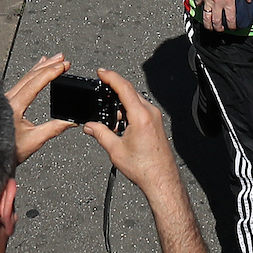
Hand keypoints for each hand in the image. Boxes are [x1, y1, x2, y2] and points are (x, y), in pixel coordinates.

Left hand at [4, 52, 76, 162]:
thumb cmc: (9, 151)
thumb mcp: (34, 141)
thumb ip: (54, 129)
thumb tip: (71, 121)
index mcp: (14, 108)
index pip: (34, 84)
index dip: (50, 73)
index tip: (63, 66)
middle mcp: (8, 100)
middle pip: (30, 77)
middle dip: (47, 66)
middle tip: (62, 59)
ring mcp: (6, 99)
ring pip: (24, 78)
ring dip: (40, 67)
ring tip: (53, 59)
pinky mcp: (6, 101)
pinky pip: (20, 83)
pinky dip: (31, 74)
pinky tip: (37, 69)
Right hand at [82, 68, 183, 196]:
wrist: (162, 180)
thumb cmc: (144, 167)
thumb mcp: (116, 150)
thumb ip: (101, 134)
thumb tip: (90, 126)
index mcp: (140, 116)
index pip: (124, 88)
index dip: (111, 77)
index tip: (101, 72)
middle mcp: (150, 113)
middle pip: (130, 92)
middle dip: (114, 90)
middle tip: (101, 90)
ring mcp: (155, 118)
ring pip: (136, 101)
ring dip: (121, 103)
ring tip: (110, 118)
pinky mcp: (156, 124)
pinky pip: (141, 110)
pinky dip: (129, 111)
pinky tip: (121, 124)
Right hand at [196, 0, 252, 33]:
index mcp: (228, 1)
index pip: (230, 18)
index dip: (232, 25)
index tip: (232, 27)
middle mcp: (217, 3)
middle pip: (216, 21)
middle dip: (218, 28)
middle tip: (220, 29)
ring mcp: (207, 0)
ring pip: (206, 17)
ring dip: (208, 24)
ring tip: (209, 27)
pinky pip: (199, 4)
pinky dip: (200, 8)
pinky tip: (201, 9)